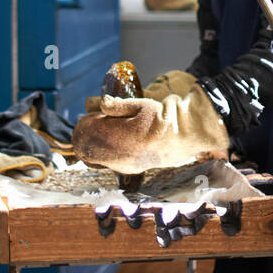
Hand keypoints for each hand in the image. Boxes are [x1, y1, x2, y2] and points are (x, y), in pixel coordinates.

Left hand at [73, 89, 226, 174]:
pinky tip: (113, 140)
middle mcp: (119, 156)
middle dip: (87, 133)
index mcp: (120, 137)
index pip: (89, 131)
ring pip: (95, 156)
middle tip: (95, 120)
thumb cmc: (164, 118)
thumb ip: (119, 106)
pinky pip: (107, 161)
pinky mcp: (129, 169)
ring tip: (104, 130)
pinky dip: (104, 150)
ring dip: (94, 143)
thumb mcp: (142, 105)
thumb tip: (101, 103)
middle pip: (86, 147)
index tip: (92, 112)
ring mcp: (124, 165)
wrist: (185, 138)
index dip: (86, 121)